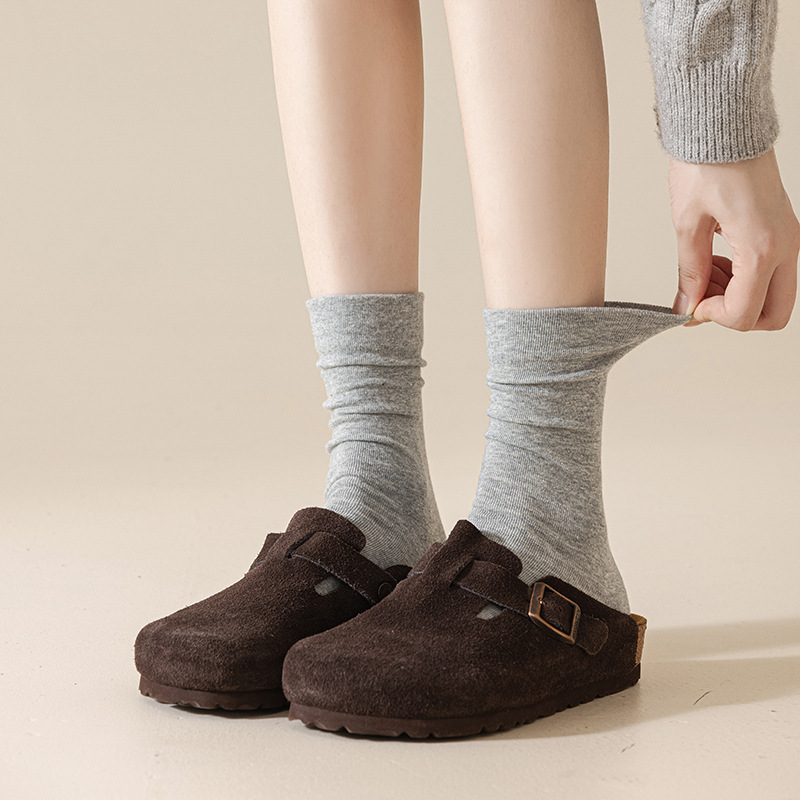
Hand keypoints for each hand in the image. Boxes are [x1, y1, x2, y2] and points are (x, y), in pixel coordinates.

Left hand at [667, 147, 799, 330]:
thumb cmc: (707, 164)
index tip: (689, 305)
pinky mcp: (782, 231)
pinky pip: (772, 274)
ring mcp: (788, 239)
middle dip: (735, 317)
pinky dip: (745, 280)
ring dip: (739, 298)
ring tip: (705, 274)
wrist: (725, 123)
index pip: (743, 313)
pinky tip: (717, 262)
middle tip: (703, 298)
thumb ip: (689, 271)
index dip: (712, 318)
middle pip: (773, 314)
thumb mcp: (688, 224)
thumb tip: (685, 306)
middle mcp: (785, 246)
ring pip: (775, 297)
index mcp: (761, 247)